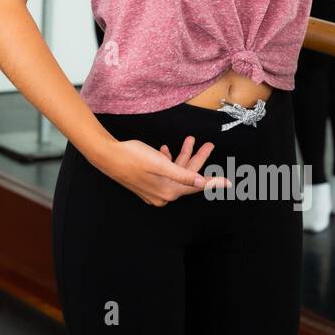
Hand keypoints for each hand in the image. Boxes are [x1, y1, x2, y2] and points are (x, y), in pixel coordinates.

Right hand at [98, 135, 230, 205]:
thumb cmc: (133, 157)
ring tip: (189, 140)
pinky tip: (165, 150)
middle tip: (208, 145)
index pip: (196, 186)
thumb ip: (183, 174)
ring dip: (182, 156)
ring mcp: (153, 190)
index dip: (212, 182)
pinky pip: (163, 173)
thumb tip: (201, 183)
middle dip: (196, 159)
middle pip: (186, 177)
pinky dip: (167, 161)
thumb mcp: (161, 164)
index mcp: (168, 191)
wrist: (107, 155)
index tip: (228, 182)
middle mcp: (162, 194)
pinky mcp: (146, 183)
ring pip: (175, 173)